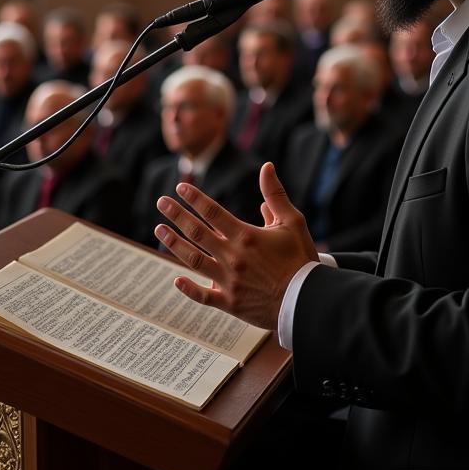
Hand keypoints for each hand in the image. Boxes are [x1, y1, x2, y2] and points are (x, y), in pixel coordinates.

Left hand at [154, 162, 318, 329]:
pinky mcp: (230, 303)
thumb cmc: (301, 260)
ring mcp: (229, 281)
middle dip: (176, 215)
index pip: (212, 212)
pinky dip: (188, 289)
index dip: (195, 198)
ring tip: (160, 230)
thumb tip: (266, 166)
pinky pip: (204, 296)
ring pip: (194, 260)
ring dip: (174, 244)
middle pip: (197, 232)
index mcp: (246, 236)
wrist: (308, 301)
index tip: (181, 187)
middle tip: (161, 203)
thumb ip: (275, 195)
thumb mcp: (293, 222)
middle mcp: (233, 257)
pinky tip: (175, 280)